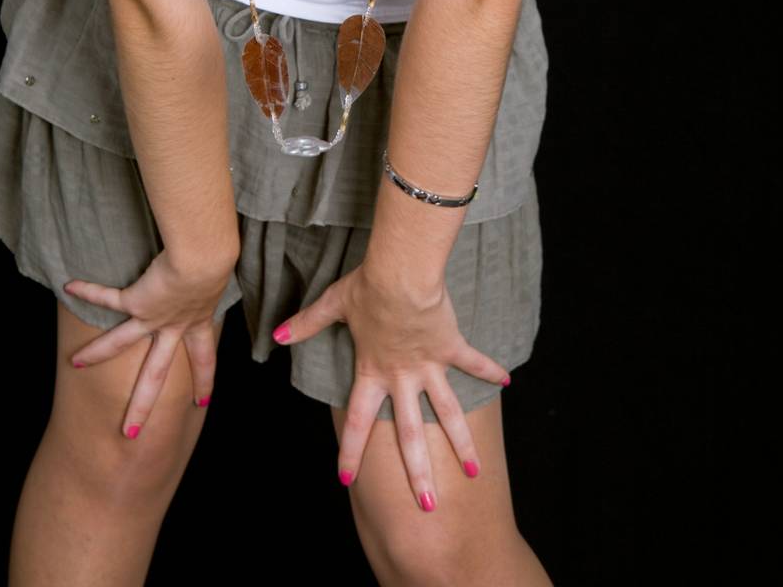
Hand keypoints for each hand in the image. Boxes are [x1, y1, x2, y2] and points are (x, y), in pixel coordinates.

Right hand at [62, 244, 237, 433]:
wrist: (205, 259)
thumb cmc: (217, 258)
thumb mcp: (221, 272)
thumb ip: (216, 275)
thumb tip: (222, 260)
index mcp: (198, 321)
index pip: (204, 358)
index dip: (204, 379)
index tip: (204, 402)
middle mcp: (173, 327)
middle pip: (156, 375)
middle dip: (143, 404)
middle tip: (131, 435)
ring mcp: (153, 319)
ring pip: (120, 344)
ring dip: (96, 353)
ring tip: (74, 364)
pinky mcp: (137, 301)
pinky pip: (108, 298)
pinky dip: (88, 290)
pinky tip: (69, 286)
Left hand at [270, 262, 510, 508]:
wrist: (402, 275)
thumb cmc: (366, 288)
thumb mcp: (332, 306)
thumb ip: (306, 324)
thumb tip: (275, 336)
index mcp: (372, 372)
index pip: (359, 421)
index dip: (351, 451)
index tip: (345, 481)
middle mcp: (401, 377)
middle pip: (409, 434)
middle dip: (418, 472)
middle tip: (427, 507)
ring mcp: (428, 366)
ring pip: (447, 413)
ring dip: (461, 443)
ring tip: (475, 472)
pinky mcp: (450, 347)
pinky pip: (473, 363)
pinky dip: (490, 370)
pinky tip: (507, 382)